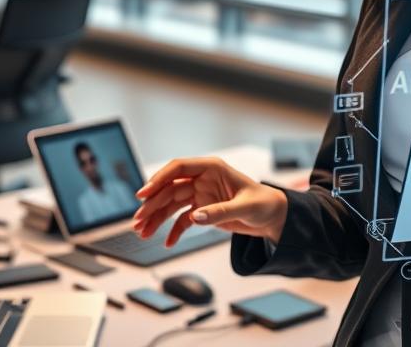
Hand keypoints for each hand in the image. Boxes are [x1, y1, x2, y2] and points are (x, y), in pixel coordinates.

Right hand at [132, 157, 288, 246]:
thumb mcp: (245, 207)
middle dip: (152, 205)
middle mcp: (202, 179)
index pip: (178, 168)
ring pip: (171, 205)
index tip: (143, 194)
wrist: (273, 217)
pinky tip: (167, 243)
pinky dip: (173, 231)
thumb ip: (220, 212)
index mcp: (212, 168)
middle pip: (169, 189)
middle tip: (138, 221)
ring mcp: (201, 194)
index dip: (159, 179)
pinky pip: (182, 220)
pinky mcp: (202, 210)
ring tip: (142, 233)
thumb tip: (195, 217)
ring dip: (156, 218)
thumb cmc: (264, 204)